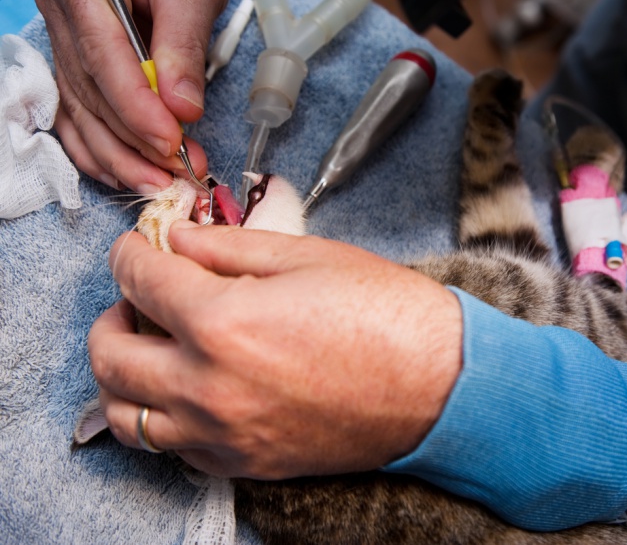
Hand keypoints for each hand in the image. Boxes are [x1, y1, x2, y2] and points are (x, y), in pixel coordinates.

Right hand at [34, 0, 231, 192]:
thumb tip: (182, 109)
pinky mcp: (78, 63)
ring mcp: (64, 39)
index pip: (103, 55)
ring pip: (83, 111)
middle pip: (92, 91)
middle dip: (137, 141)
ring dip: (121, 155)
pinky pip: (78, 114)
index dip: (136, 107)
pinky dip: (99, 149)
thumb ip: (182, 44)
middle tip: (180, 171)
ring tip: (159, 182)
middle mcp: (62, 11)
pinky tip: (123, 173)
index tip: (171, 141)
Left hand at [88, 223, 462, 477]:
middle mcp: (208, 386)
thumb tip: (178, 241)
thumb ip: (226, 246)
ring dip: (122, 375)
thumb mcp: (304, 256)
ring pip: (126, 416)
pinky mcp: (245, 463)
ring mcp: (223, 433)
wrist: (439, 383)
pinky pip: (172, 449)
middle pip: (110, 354)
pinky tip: (188, 389)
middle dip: (110, 313)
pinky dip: (161, 416)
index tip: (135, 247)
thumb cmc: (383, 313)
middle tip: (136, 295)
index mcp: (221, 321)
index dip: (129, 254)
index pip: (139, 280)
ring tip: (149, 347)